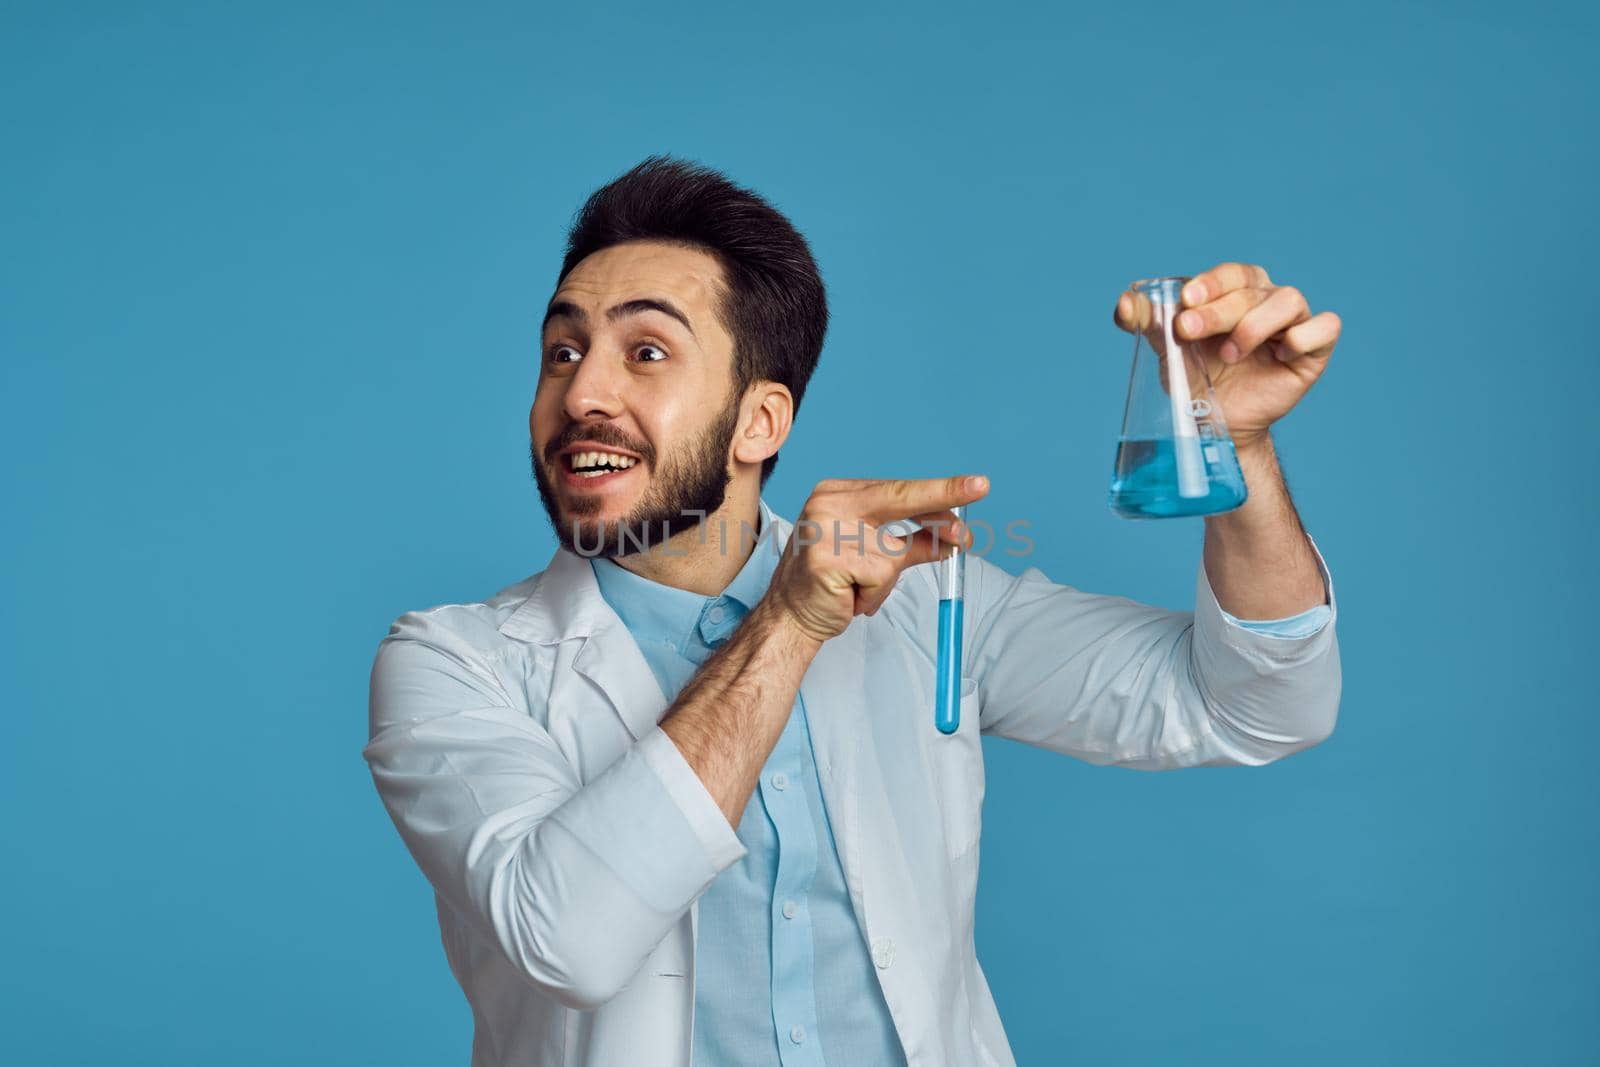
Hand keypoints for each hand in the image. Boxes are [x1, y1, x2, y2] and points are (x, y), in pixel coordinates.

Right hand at [766, 475, 988, 642]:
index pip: (899, 489)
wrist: (788, 616)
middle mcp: (829, 502)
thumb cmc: (832, 584)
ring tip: (856, 588)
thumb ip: (912, 543)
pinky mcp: (827, 559)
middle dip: (944, 498)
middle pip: (901, 499)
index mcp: (839, 493)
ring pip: (893, 554)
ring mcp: (825, 529)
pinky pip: (879, 579)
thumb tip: (953, 537)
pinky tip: (847, 597)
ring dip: (885, 582)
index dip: (940, 490)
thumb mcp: (876, 557)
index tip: (975, 486)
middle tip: (981, 488)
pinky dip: (872, 596)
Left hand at [1114, 262, 1340, 449]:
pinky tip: (1280, 354)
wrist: (1215, 423)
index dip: (1210, 283)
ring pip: (1288, 300)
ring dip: (1254, 324)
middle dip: (1218, 310)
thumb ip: (1148, 322)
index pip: (1231, 273)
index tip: (1185, 303)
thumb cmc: (1197, 378)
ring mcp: (1294, 324)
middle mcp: (1268, 300)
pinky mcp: (1314, 351)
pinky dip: (1303, 337)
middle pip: (1253, 288)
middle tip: (1189, 332)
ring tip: (1230, 353)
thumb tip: (1126, 302)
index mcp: (1238, 291)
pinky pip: (1325, 327)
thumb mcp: (1168, 348)